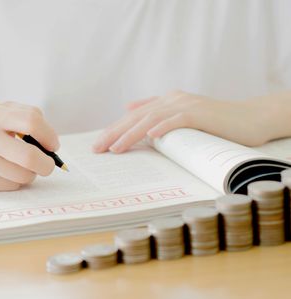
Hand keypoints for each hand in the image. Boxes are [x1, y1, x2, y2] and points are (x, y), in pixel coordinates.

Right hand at [0, 102, 59, 190]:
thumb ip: (23, 118)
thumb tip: (50, 143)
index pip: (31, 122)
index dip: (49, 135)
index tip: (52, 145)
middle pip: (29, 156)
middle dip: (46, 164)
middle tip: (47, 165)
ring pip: (23, 175)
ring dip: (30, 174)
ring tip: (20, 168)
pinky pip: (10, 185)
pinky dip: (15, 181)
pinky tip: (4, 173)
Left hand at [92, 90, 289, 153]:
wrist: (248, 120)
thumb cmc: (214, 124)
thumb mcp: (181, 117)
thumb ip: (156, 112)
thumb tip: (129, 109)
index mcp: (165, 102)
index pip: (133, 117)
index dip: (114, 130)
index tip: (98, 145)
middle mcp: (172, 100)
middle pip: (136, 117)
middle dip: (114, 133)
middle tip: (97, 149)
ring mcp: (186, 105)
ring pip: (151, 119)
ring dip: (131, 133)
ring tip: (115, 148)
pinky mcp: (200, 113)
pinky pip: (177, 119)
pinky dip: (163, 127)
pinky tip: (150, 136)